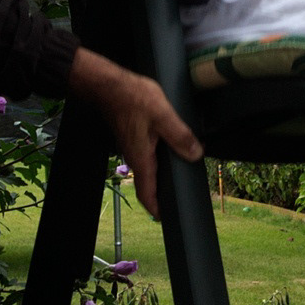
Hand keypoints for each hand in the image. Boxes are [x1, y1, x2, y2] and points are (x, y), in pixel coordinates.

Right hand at [68, 47, 202, 217]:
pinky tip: (171, 150)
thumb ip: (180, 136)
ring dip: (161, 176)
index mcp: (142, 158)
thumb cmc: (132, 98)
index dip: (156, 209)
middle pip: (149, 183)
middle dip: (162, 194)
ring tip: (179, 176)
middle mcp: (135, 157)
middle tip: (178, 199)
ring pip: (149, 168)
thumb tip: (195, 154)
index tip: (167, 219)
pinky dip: (159, 159)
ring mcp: (133, 147)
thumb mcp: (163, 115)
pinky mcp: (133, 136)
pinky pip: (147, 154)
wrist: (109, 85)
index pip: (147, 193)